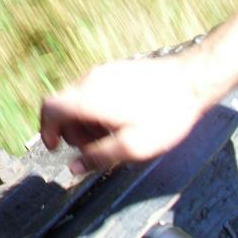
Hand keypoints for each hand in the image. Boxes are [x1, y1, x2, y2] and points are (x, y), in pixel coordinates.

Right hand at [39, 55, 210, 174]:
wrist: (191, 79)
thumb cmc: (165, 114)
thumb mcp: (134, 147)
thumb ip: (99, 158)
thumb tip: (74, 168)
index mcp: (88, 98)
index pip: (49, 108)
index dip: (46, 129)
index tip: (55, 146)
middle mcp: (90, 81)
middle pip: (63, 106)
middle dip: (72, 130)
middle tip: (94, 147)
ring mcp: (102, 72)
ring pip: (78, 98)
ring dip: (86, 121)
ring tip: (112, 134)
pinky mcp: (115, 69)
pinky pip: (93, 91)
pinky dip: (96, 109)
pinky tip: (121, 119)